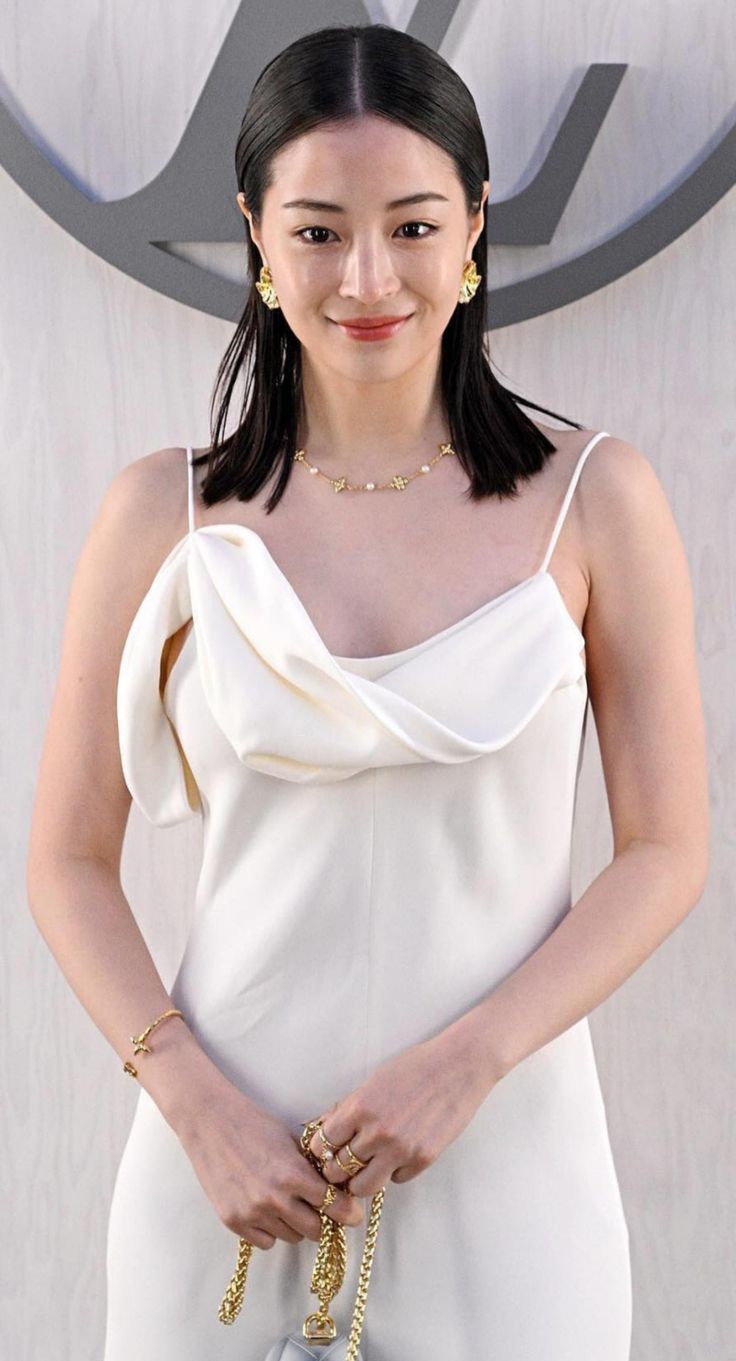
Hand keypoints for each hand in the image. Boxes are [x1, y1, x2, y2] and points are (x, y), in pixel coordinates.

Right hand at [174, 1070, 364, 1249]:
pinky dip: (270, 1231)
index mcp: (293, 1174)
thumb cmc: (253, 1124)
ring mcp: (252, 1213)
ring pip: (290, 1237)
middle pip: (314, 1230)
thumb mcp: (290, 1140)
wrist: (210, 1122)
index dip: (347, 1212)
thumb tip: (333, 1188)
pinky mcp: (233, 1221)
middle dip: (321, 1220)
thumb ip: (310, 1167)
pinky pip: (265, 1242)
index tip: (352, 1215)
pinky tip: (266, 1211)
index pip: (333, 1206)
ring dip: (294, 1225)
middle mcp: (274, 1198)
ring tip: (286, 1204)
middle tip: (318, 1209)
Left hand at [308, 1029, 493, 1198]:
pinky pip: (396, 1179)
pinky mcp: (422, 1160)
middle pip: (338, 1171)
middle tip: (345, 1162)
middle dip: (338, 1168)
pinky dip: (393, 1171)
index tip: (327, 1148)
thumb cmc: (414, 1068)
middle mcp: (377, 1133)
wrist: (457, 1067)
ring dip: (362, 1178)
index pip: (322, 1144)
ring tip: (369, 1166)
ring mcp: (400, 1150)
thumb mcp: (373, 1081)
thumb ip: (347, 1108)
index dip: (321, 1148)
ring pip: (363, 1187)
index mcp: (359, 1108)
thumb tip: (323, 1128)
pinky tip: (399, 1153)